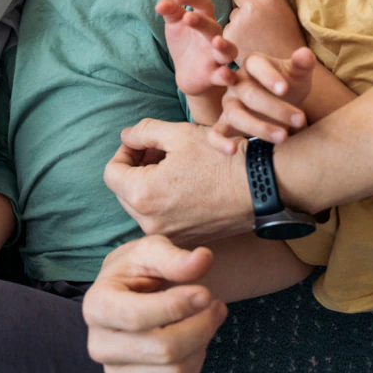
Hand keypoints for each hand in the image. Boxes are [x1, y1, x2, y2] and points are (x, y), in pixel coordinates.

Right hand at [83, 236, 227, 372]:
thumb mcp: (151, 251)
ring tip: (206, 319)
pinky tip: (196, 342)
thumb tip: (203, 259)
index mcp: (96, 306)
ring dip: (202, 343)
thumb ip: (175, 257)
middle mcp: (99, 345)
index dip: (178, 307)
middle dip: (201, 326)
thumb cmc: (139, 270)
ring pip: (175, 371)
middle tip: (217, 306)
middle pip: (163, 349)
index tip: (206, 293)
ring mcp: (116, 372)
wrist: (129, 294)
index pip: (137, 317)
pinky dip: (196, 365)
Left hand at [104, 119, 253, 245]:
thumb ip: (143, 132)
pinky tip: (187, 184)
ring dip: (149, 184)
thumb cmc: (220, 158)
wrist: (262, 187)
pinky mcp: (184, 239)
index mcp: (142, 194)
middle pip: (123, 192)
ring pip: (142, 206)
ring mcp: (168, 235)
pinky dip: (165, 201)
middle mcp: (149, 222)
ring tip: (175, 166)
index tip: (143, 142)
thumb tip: (126, 137)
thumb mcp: (178, 134)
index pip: (111, 172)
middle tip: (159, 151)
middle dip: (135, 168)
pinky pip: (162, 219)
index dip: (124, 152)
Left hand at [157, 0, 238, 96]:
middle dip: (201, 22)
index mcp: (204, 20)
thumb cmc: (185, 43)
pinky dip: (227, 76)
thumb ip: (169, 11)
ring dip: (224, 46)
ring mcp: (216, 57)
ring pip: (228, 50)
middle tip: (187, 17)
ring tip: (217, 42)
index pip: (204, 3)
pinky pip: (225, 76)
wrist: (187, 74)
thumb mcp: (175, 25)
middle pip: (213, 26)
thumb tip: (161, 3)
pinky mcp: (215, 76)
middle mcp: (214, 37)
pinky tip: (225, 74)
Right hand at [210, 49, 315, 152]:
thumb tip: (306, 53)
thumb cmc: (288, 85)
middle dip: (276, 108)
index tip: (285, 89)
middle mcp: (236, 82)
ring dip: (259, 127)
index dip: (269, 77)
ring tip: (284, 136)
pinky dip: (220, 143)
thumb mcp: (298, 74)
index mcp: (253, 64)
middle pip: (250, 94)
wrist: (279, 103)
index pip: (257, 66)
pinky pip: (215, 134)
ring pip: (236, 115)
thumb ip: (303, 64)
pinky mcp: (224, 124)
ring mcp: (228, 104)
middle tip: (301, 119)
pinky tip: (233, 150)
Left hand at [223, 0, 305, 58]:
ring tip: (257, 35)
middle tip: (260, 19)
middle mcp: (253, 5)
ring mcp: (238, 21)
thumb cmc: (287, 38)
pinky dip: (235, 34)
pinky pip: (228, 26)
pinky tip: (248, 43)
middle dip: (246, 3)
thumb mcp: (283, 8)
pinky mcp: (228, 36)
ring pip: (233, 12)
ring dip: (240, 20)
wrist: (284, 71)